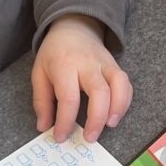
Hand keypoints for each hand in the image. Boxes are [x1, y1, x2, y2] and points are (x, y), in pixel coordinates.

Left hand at [32, 14, 132, 142]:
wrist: (75, 27)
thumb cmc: (54, 54)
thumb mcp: (39, 73)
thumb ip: (41, 102)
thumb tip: (44, 127)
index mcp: (64, 66)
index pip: (68, 98)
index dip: (66, 122)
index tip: (61, 137)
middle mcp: (87, 64)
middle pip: (99, 92)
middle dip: (96, 119)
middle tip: (89, 138)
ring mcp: (105, 64)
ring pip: (119, 85)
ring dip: (118, 108)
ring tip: (109, 125)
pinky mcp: (116, 65)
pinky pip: (126, 84)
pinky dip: (125, 101)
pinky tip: (115, 115)